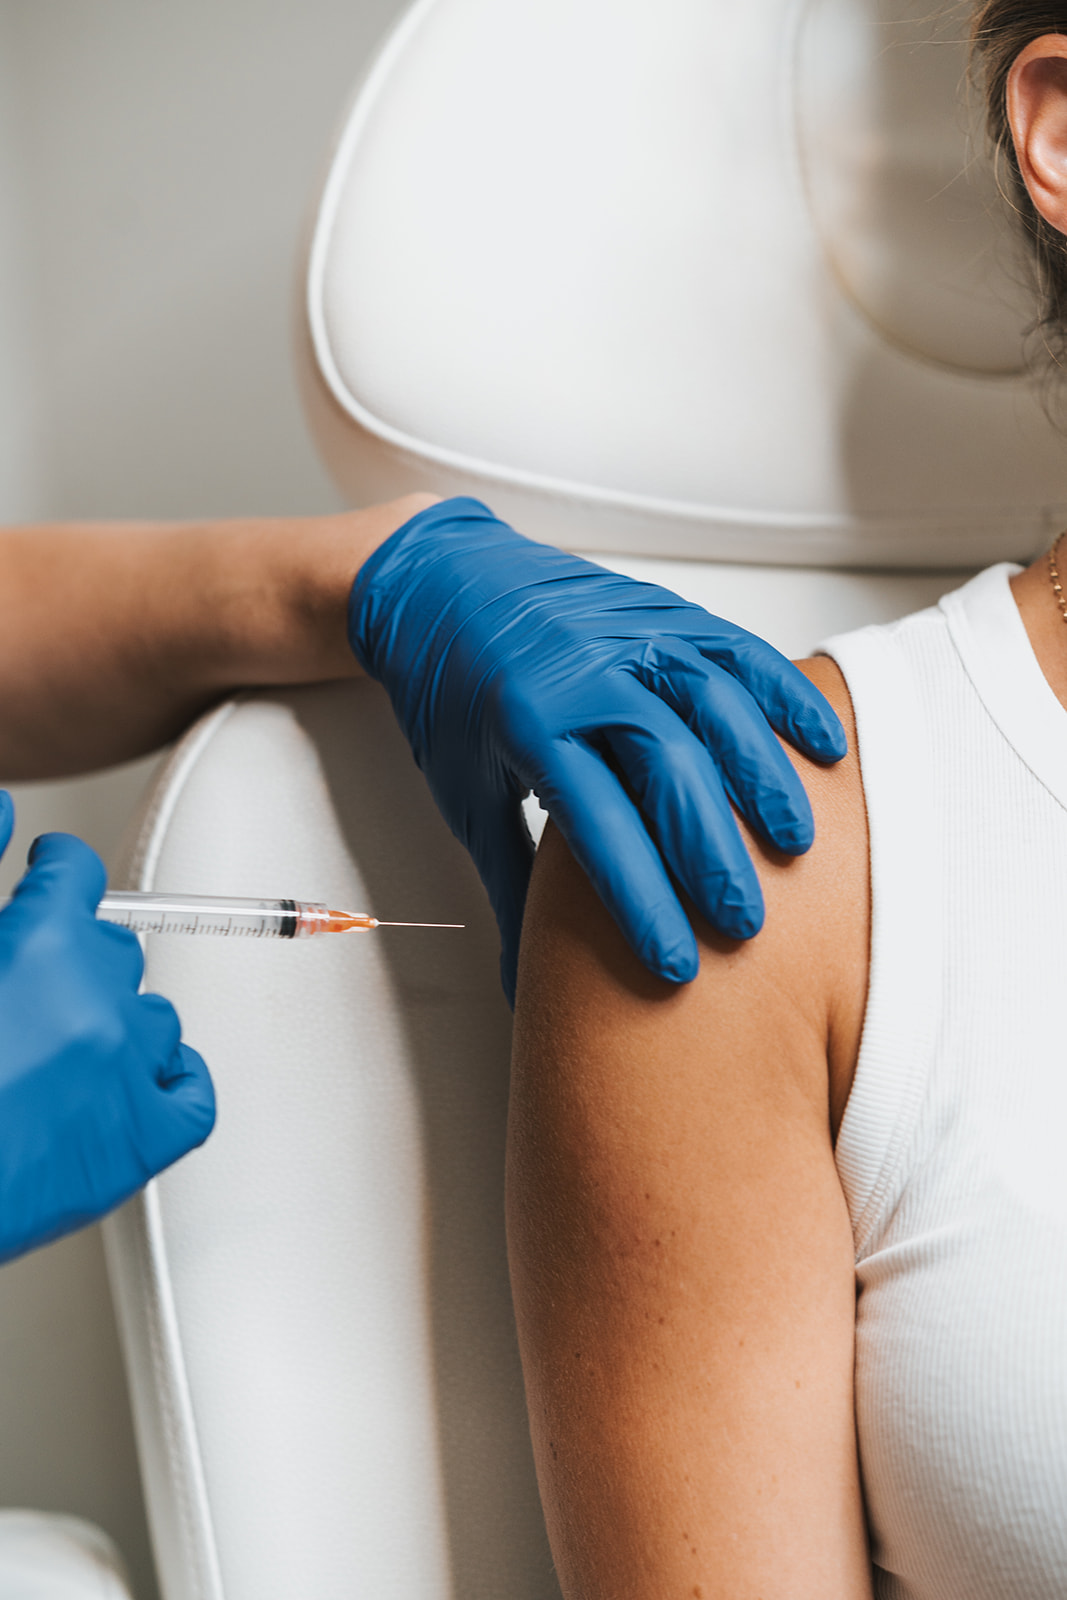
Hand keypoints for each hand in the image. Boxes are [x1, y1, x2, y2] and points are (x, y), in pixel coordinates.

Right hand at [0, 794, 215, 1261]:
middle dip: (77, 956)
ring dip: (117, 1021)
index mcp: (43, 946)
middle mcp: (98, 1002)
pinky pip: (192, 1096)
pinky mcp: (142, 1143)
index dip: (58, 868)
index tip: (51, 868)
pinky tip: (146, 1077)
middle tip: (34, 982)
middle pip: (114, 948)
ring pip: (153, 1017)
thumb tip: (2, 804)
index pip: (75, 874)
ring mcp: (128, 1073)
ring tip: (68, 1044)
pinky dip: (173, 1081)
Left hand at [349, 499, 846, 1003]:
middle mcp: (584, 672)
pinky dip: (787, 696)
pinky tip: (826, 747)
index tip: (675, 965)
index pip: (596, 823)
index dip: (640, 899)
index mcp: (526, 723)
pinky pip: (739, 650)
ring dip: (762, 777)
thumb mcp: (467, 794)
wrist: (442, 584)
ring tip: (795, 846)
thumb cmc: (453, 699)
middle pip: (667, 765)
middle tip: (746, 923)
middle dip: (711, 851)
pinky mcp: (665, 611)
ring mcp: (631, 635)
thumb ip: (508, 887)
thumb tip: (527, 991)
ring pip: (715, 704)